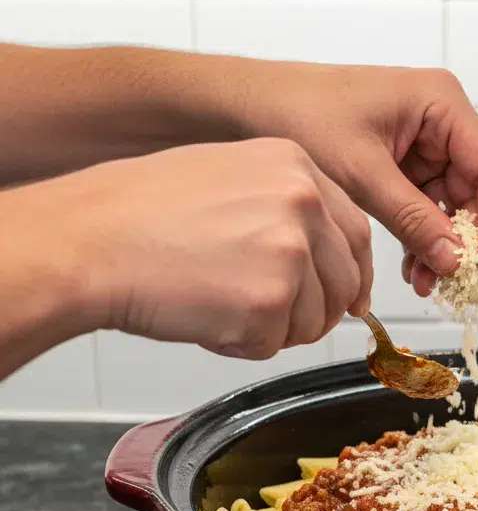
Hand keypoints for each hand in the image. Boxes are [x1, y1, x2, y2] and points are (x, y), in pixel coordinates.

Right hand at [38, 137, 371, 358]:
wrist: (88, 241)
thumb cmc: (139, 214)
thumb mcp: (227, 177)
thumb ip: (286, 209)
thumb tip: (326, 255)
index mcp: (295, 165)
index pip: (356, 232)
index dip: (351, 274)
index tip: (348, 296)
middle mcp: (302, 201)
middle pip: (344, 282)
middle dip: (317, 312)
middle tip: (273, 316)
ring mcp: (290, 251)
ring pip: (314, 321)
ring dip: (273, 329)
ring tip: (217, 303)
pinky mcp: (270, 300)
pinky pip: (274, 344)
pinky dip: (241, 344)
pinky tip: (203, 314)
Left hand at [235, 64, 477, 297]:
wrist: (249, 109)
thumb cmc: (300, 114)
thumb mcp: (361, 172)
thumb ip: (411, 218)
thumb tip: (453, 261)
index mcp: (441, 104)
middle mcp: (441, 124)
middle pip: (476, 193)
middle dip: (466, 242)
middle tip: (457, 284)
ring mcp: (423, 149)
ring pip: (452, 210)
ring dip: (442, 250)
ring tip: (424, 284)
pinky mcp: (403, 171)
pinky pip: (425, 213)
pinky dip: (421, 244)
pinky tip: (410, 272)